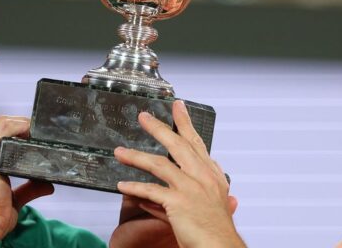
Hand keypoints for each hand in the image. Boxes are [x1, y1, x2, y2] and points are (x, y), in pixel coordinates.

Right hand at [0, 116, 54, 238]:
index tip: (33, 135)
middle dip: (21, 123)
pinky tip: (30, 132)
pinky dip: (18, 127)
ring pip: (2, 124)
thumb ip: (30, 188)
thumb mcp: (14, 198)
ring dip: (21, 123)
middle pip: (0, 125)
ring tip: (36, 131)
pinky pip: (2, 131)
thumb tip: (48, 185)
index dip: (17, 130)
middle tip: (38, 132)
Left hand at [112, 101, 242, 247]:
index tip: (178, 108)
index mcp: (211, 174)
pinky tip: (122, 185)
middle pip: (177, 145)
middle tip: (144, 117)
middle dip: (159, 128)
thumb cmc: (217, 229)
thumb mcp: (212, 202)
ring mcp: (191, 188)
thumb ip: (193, 189)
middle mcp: (202, 177)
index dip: (185, 124)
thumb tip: (177, 183)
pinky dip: (135, 187)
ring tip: (120, 152)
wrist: (221, 246)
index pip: (196, 143)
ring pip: (159, 164)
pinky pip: (151, 190)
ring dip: (136, 157)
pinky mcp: (178, 202)